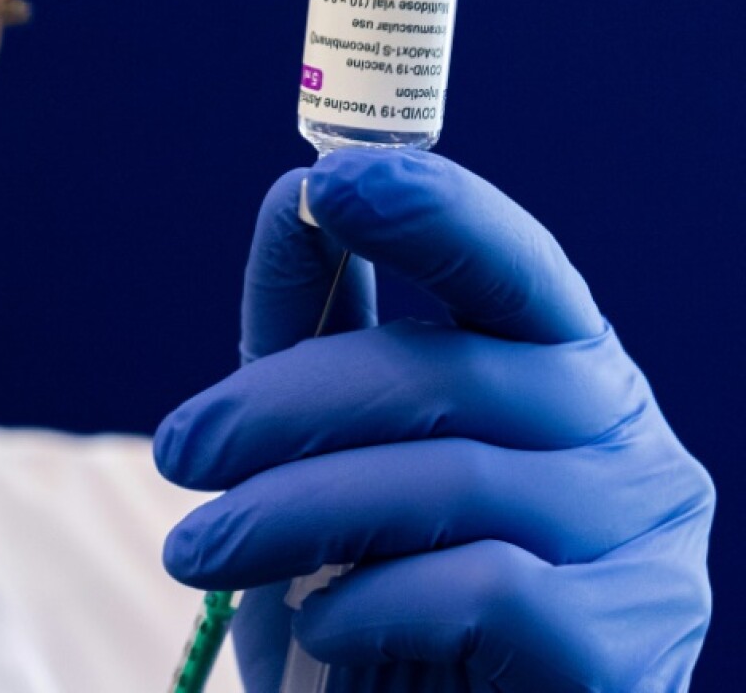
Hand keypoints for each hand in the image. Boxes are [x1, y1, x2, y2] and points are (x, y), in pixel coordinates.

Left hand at [155, 149, 713, 690]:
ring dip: (289, 513)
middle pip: (448, 374)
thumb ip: (325, 332)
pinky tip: (323, 627)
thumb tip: (292, 198)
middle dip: (282, 406)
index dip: (429, 211)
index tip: (324, 183)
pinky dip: (371, 603)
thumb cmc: (379, 591)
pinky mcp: (630, 641)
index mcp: (558, 367)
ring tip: (197, 552)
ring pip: (449, 479)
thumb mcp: (335, 451)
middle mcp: (625, 434)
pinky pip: (483, 589)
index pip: (511, 263)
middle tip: (179, 453)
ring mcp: (646, 539)